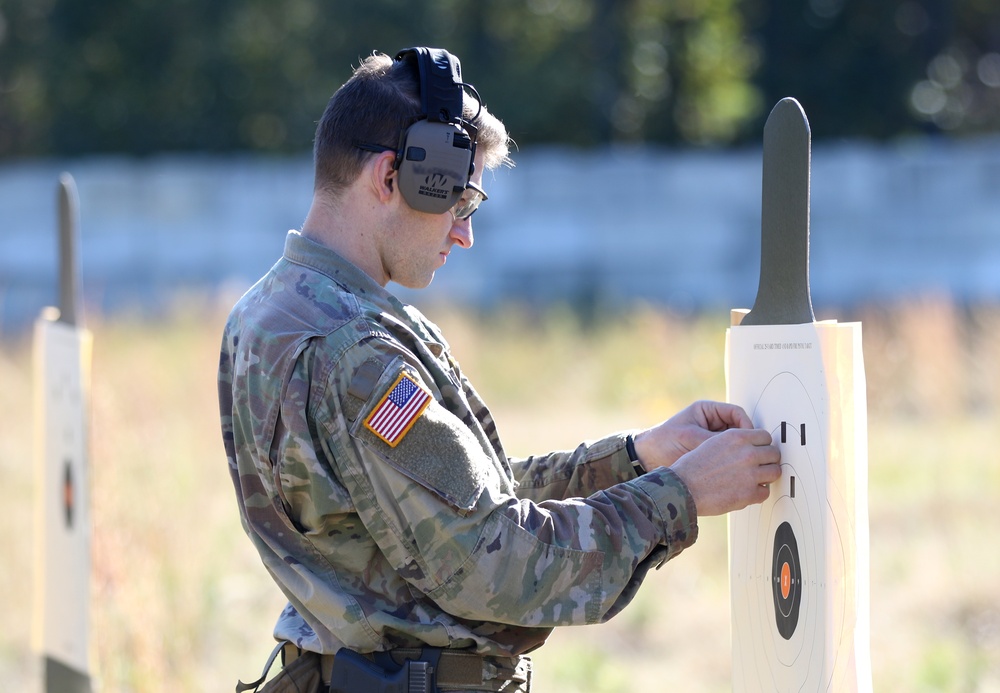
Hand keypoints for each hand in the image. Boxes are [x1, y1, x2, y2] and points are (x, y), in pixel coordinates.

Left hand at [632, 400, 753, 469]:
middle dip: (747, 442)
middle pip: (740, 429)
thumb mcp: (689, 438)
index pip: (737, 414)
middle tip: (752, 455)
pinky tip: (735, 471)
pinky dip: (733, 462)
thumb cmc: (663, 441)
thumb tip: (737, 448)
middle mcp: (713, 422)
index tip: (748, 440)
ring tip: (744, 464)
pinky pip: (728, 455)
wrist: (646, 457)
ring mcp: (713, 438)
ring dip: (741, 453)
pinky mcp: (711, 453)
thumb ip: (712, 440)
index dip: (746, 426)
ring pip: (737, 444)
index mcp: (708, 411)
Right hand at [669, 428, 780, 515]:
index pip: (765, 436)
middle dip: (767, 460)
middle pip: (774, 453)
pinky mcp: (749, 494)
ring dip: (766, 476)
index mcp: (736, 437)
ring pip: (775, 472)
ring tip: (754, 480)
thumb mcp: (711, 443)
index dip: (762, 444)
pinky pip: (766, 492)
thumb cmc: (692, 467)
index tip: (758, 451)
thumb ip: (734, 444)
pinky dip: (758, 493)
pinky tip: (746, 491)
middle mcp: (746, 453)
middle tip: (758, 466)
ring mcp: (750, 474)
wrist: (682, 488)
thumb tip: (751, 448)